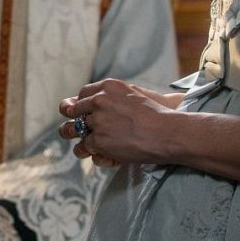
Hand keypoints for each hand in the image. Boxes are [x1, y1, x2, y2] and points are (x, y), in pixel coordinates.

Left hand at [57, 79, 180, 166]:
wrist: (166, 132)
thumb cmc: (156, 113)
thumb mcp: (133, 93)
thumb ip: (113, 95)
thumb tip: (95, 101)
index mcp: (107, 87)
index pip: (82, 94)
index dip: (80, 105)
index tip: (82, 112)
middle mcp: (98, 101)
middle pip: (73, 110)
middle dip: (75, 119)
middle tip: (76, 128)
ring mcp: (96, 121)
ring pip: (73, 130)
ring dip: (76, 136)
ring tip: (82, 143)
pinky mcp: (98, 140)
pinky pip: (85, 147)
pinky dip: (92, 151)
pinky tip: (101, 153)